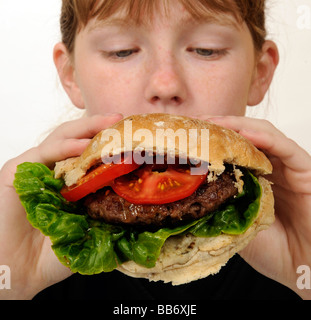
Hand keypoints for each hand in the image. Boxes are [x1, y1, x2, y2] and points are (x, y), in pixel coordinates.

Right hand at [0, 114, 122, 298]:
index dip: (110, 143)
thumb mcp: (92, 233)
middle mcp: (55, 170)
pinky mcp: (17, 170)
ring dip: (87, 130)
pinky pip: (44, 152)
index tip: (133, 137)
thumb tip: (144, 212)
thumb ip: (111, 219)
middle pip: (79, 140)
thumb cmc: (56, 254)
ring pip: (63, 139)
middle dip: (101, 128)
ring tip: (110, 124)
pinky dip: (65, 146)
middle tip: (122, 120)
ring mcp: (37, 168)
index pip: (92, 154)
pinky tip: (83, 145)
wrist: (21, 272)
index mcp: (72, 181)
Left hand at [207, 116, 310, 298]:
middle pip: (246, 137)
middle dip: (221, 127)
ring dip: (238, 126)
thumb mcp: (234, 226)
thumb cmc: (273, 250)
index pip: (233, 151)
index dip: (212, 141)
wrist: (303, 266)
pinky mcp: (305, 170)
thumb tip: (187, 201)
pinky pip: (286, 148)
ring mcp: (288, 168)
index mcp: (254, 178)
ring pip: (264, 135)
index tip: (189, 135)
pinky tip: (244, 133)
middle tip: (198, 122)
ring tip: (215, 122)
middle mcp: (271, 168)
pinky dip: (265, 137)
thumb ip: (218, 210)